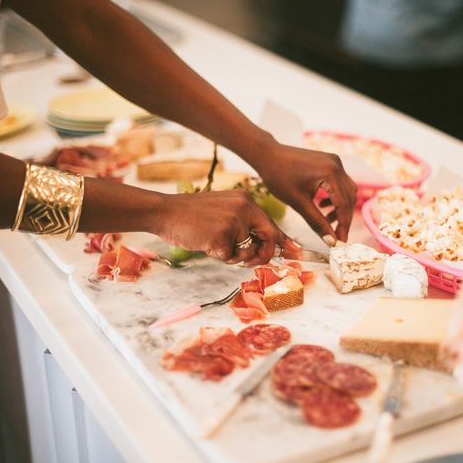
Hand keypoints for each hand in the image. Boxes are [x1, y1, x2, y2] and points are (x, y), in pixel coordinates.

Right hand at [154, 189, 294, 265]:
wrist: (165, 211)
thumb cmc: (192, 215)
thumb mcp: (224, 211)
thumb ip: (245, 225)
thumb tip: (268, 245)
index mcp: (246, 200)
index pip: (271, 224)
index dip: (285, 241)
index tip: (297, 251)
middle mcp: (244, 208)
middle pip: (269, 238)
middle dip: (263, 255)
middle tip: (249, 261)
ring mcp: (234, 222)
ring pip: (247, 252)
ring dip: (233, 255)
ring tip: (214, 242)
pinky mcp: (222, 236)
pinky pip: (229, 258)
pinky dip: (218, 256)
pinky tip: (205, 242)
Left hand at [255, 142, 357, 242]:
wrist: (267, 155)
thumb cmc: (278, 176)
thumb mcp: (298, 203)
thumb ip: (317, 222)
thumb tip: (330, 241)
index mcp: (330, 173)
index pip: (344, 204)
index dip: (344, 225)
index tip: (341, 241)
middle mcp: (337, 165)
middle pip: (349, 198)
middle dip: (344, 218)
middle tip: (336, 236)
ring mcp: (334, 161)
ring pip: (347, 190)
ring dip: (341, 207)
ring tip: (327, 220)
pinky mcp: (330, 162)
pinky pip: (340, 182)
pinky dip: (336, 196)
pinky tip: (323, 205)